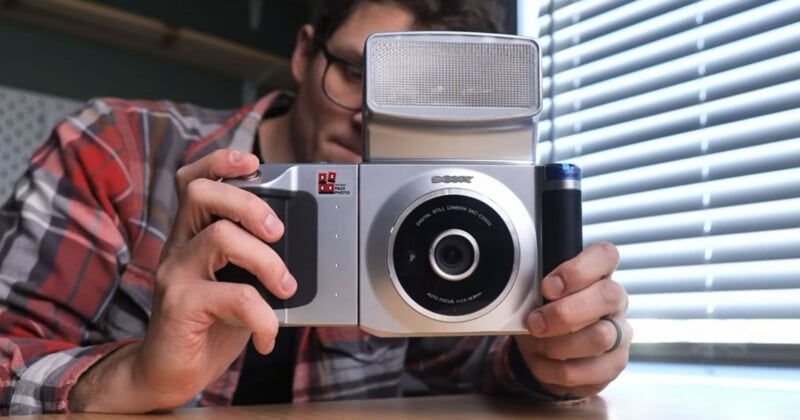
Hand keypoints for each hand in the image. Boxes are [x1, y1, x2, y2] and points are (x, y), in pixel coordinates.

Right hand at [70, 150, 296, 411]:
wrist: (170, 372)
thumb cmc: (209, 324)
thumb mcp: (234, 282)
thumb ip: (252, 258)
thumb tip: (301, 244)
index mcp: (192, 234)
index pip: (194, 180)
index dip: (221, 162)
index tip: (254, 162)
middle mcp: (178, 246)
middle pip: (202, 193)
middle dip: (249, 202)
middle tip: (278, 231)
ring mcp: (175, 274)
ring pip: (220, 237)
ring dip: (267, 260)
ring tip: (285, 287)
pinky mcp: (179, 306)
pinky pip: (234, 296)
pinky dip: (263, 316)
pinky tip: (266, 334)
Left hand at [514, 242, 630, 397]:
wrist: (546, 351)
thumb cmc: (544, 312)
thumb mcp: (536, 293)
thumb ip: (535, 283)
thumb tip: (518, 285)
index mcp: (598, 274)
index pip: (605, 255)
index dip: (578, 269)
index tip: (548, 286)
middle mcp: (615, 301)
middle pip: (608, 296)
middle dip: (564, 312)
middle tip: (534, 322)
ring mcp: (619, 333)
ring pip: (599, 337)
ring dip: (556, 344)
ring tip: (536, 344)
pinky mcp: (614, 364)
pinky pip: (588, 371)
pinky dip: (555, 370)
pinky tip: (543, 362)